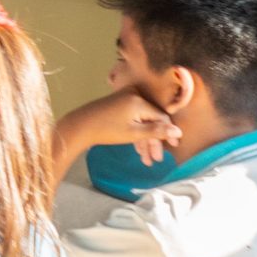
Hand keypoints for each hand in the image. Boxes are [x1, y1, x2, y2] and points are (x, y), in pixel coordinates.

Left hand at [66, 91, 183, 165]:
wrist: (79, 126)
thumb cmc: (107, 131)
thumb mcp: (134, 133)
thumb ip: (157, 132)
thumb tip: (178, 131)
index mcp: (139, 100)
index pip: (161, 117)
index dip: (168, 132)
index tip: (174, 146)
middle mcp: (133, 96)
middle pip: (151, 120)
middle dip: (154, 141)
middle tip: (156, 159)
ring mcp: (124, 99)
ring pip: (141, 121)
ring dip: (145, 140)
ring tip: (146, 160)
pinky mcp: (118, 104)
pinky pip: (132, 118)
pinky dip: (135, 133)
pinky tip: (138, 150)